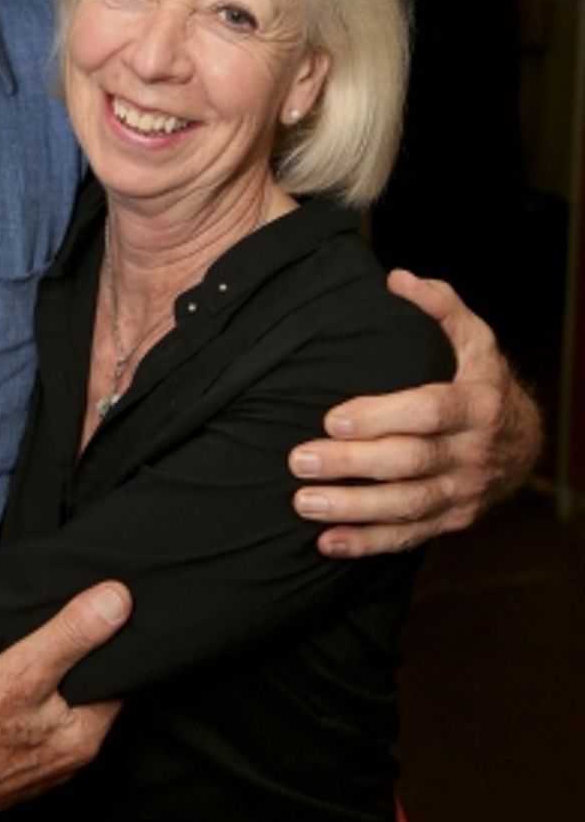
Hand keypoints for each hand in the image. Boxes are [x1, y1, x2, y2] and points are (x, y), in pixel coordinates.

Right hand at [0, 581, 130, 821]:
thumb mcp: (25, 666)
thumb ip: (73, 633)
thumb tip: (121, 598)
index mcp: (85, 737)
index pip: (117, 684)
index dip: (109, 650)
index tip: (98, 623)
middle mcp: (70, 763)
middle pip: (88, 703)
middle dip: (79, 673)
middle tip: (62, 637)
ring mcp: (39, 775)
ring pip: (58, 722)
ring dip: (50, 697)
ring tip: (33, 665)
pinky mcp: (10, 778)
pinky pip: (31, 739)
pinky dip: (25, 718)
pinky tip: (5, 703)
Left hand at [289, 271, 541, 557]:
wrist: (520, 441)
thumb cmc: (479, 378)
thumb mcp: (471, 336)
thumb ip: (438, 304)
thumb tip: (397, 278)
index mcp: (477, 403)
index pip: (429, 412)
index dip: (380, 416)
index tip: (331, 417)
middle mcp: (473, 451)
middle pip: (410, 462)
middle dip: (352, 464)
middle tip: (299, 460)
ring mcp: (463, 491)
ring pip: (407, 505)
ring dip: (353, 508)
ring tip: (303, 502)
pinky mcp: (453, 520)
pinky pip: (409, 537)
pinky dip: (367, 543)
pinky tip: (326, 541)